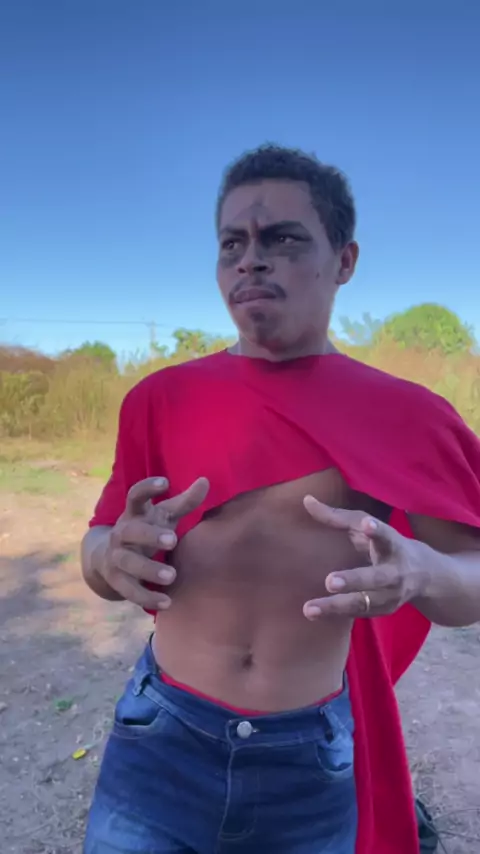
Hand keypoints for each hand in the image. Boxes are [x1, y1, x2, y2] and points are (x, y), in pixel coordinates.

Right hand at [101, 476, 208, 610]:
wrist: (107, 558)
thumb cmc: (147, 530)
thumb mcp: (164, 515)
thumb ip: (185, 501)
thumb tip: (205, 481)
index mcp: (135, 513)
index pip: (135, 496)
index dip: (147, 488)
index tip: (164, 482)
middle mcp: (121, 533)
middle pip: (130, 531)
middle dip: (149, 535)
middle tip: (172, 540)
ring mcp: (116, 556)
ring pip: (127, 562)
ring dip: (148, 569)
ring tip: (172, 576)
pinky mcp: (116, 579)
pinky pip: (129, 589)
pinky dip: (146, 597)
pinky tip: (167, 602)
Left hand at [302, 496, 426, 619]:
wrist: (427, 576)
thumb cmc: (387, 544)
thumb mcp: (368, 526)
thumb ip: (337, 516)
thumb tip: (306, 500)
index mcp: (393, 545)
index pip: (386, 536)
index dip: (376, 530)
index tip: (367, 524)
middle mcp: (395, 572)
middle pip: (375, 578)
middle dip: (354, 580)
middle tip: (329, 582)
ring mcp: (391, 596)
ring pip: (363, 603)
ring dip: (336, 606)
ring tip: (309, 608)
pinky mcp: (383, 611)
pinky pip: (356, 614)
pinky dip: (335, 615)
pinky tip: (313, 613)